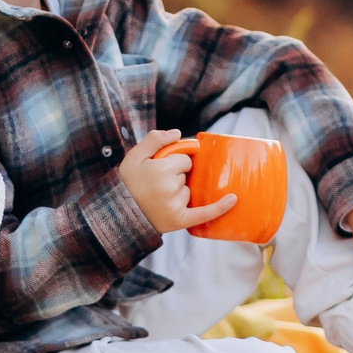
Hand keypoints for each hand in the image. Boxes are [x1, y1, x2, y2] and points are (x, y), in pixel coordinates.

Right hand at [117, 129, 237, 234]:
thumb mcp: (133, 156)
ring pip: (190, 191)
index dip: (174, 162)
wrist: (119, 214)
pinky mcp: (179, 220)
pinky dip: (220, 207)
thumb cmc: (127, 184)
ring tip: (158, 199)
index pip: (184, 159)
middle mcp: (170, 187)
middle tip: (156, 185)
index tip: (161, 168)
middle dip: (176, 176)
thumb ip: (154, 139)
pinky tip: (234, 199)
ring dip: (180, 192)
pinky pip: (205, 213)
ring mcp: (176, 205)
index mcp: (161, 169)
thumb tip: (179, 132)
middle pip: (187, 174)